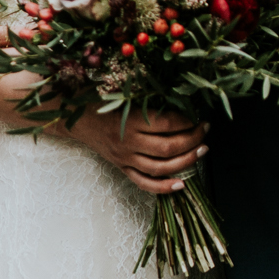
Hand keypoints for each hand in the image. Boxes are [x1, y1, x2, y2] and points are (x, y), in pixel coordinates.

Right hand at [68, 105, 207, 196]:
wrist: (74, 117)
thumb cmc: (98, 98)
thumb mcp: (122, 91)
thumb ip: (148, 96)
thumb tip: (180, 97)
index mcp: (129, 119)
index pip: (167, 124)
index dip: (188, 121)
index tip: (198, 117)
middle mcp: (128, 141)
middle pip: (168, 148)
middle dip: (193, 140)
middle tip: (205, 132)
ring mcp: (125, 158)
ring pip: (161, 167)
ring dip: (186, 161)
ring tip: (201, 152)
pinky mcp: (122, 168)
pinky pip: (144, 183)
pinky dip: (163, 187)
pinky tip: (181, 184)